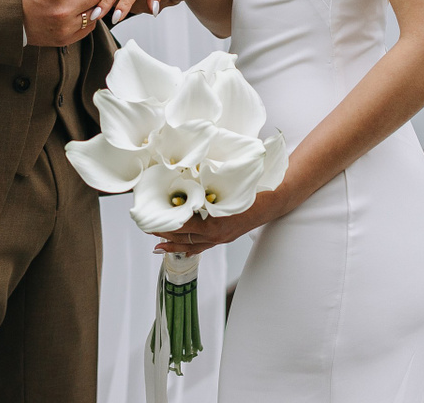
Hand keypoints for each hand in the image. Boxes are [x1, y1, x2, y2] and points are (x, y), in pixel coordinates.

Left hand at [152, 189, 287, 256]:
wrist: (274, 200)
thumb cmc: (253, 190)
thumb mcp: (229, 185)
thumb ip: (209, 185)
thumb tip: (188, 175)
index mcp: (217, 222)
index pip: (185, 225)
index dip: (168, 223)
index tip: (153, 218)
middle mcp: (218, 234)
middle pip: (185, 237)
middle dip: (166, 233)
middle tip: (149, 228)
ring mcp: (222, 238)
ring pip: (193, 245)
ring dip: (175, 243)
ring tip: (158, 242)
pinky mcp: (225, 238)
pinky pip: (203, 246)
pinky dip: (189, 248)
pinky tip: (179, 248)